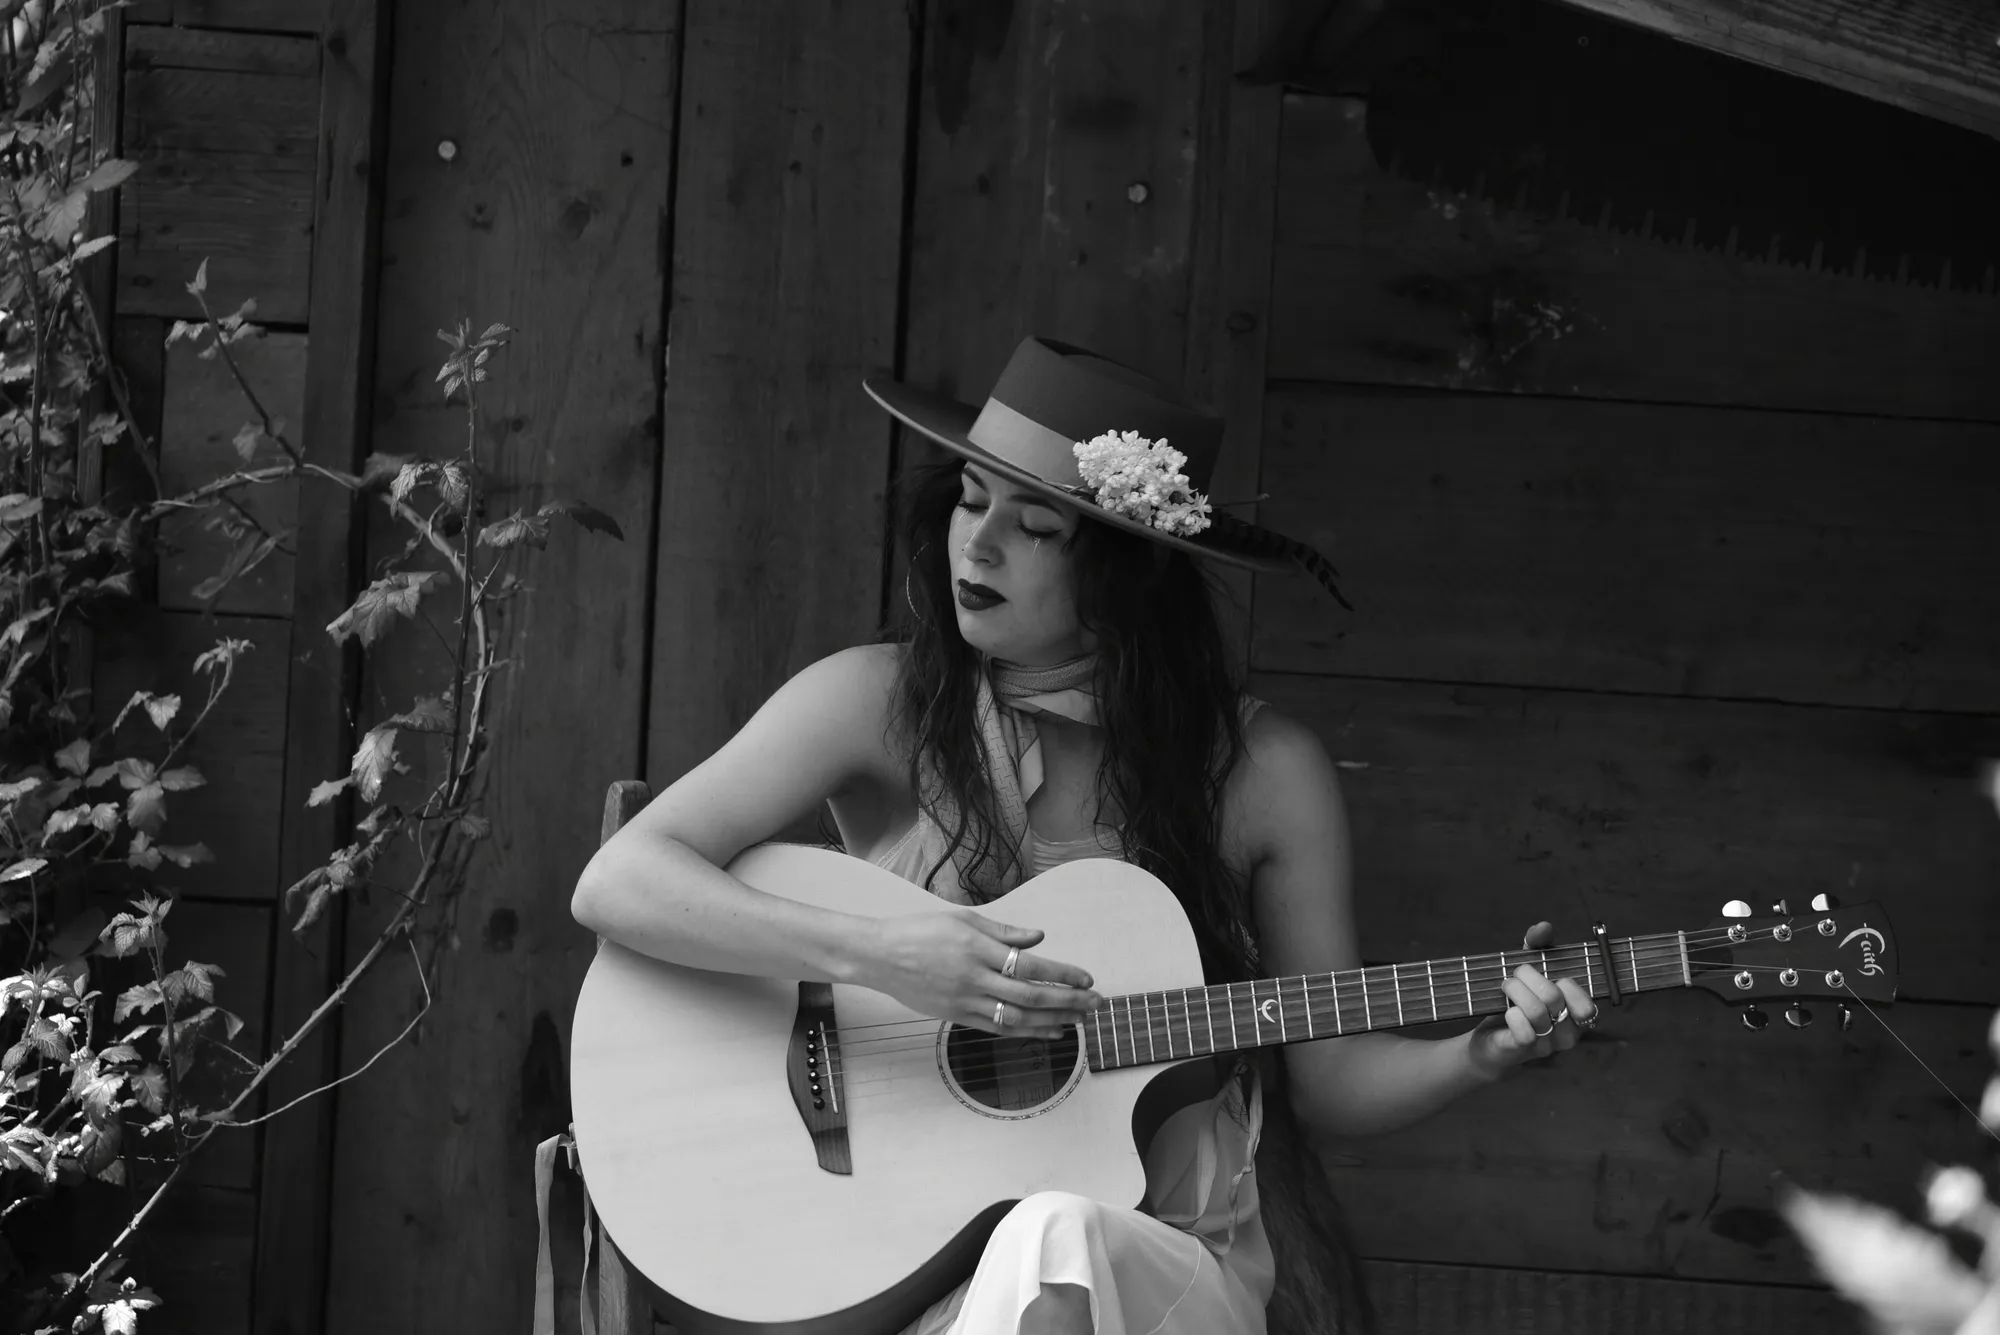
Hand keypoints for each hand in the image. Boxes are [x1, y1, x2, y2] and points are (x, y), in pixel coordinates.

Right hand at [862, 909, 1099, 1038]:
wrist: (880, 956)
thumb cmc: (920, 931)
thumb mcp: (964, 920)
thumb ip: (1004, 932)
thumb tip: (1039, 937)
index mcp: (979, 949)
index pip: (1031, 966)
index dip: (1062, 974)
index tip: (1086, 979)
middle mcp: (975, 978)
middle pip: (1031, 996)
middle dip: (1068, 1001)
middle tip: (1095, 1004)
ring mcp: (966, 1001)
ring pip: (1018, 1017)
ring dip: (1052, 1021)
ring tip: (1078, 1022)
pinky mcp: (957, 1016)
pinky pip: (998, 1027)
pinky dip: (1026, 1032)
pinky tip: (1048, 1032)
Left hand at [1466, 920, 1597, 1079]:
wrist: (1490, 1040)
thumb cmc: (1516, 1003)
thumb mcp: (1528, 973)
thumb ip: (1538, 948)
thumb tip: (1544, 926)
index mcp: (1575, 1017)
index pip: (1587, 1005)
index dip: (1568, 985)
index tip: (1548, 973)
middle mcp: (1565, 1034)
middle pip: (1555, 998)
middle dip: (1530, 977)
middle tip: (1516, 975)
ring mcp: (1545, 1045)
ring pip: (1537, 1012)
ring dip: (1515, 990)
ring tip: (1506, 986)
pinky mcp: (1520, 1051)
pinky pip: (1524, 1033)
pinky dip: (1513, 1015)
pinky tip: (1506, 1010)